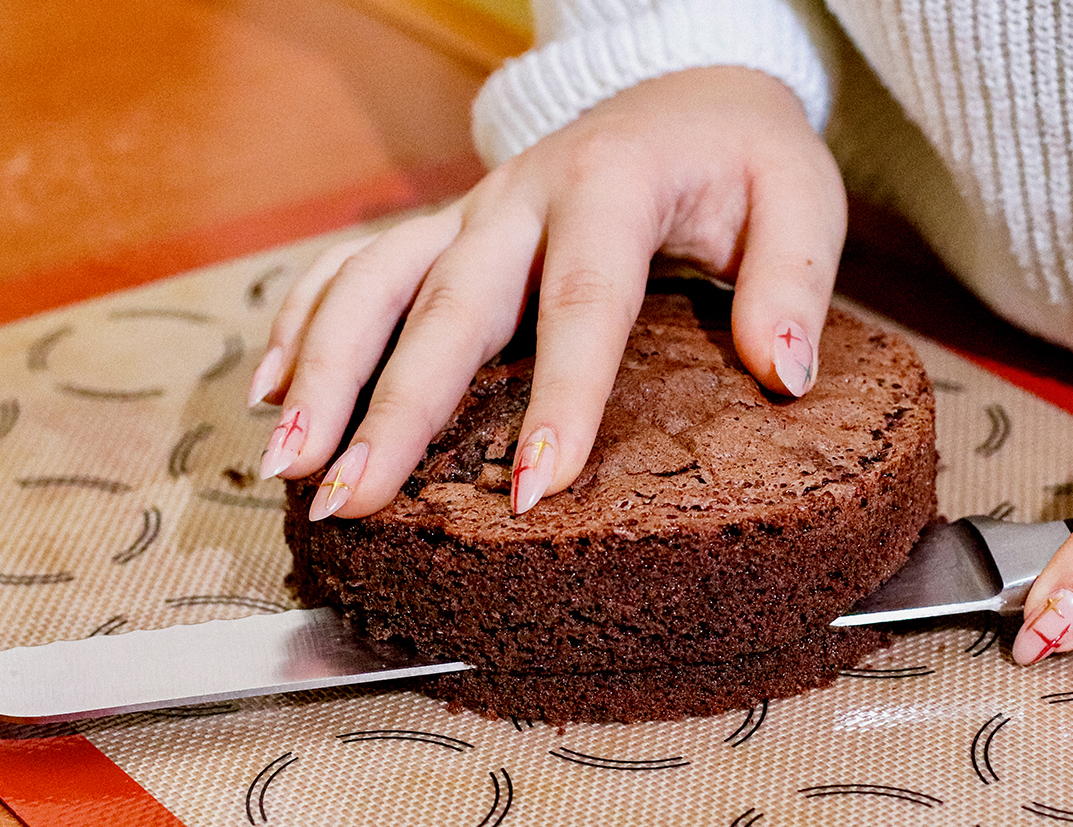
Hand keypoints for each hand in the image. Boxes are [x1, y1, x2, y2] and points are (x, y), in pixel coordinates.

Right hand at [247, 65, 845, 518]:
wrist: (682, 85)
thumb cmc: (739, 153)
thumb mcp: (798, 195)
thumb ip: (794, 279)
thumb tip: (785, 376)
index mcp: (612, 187)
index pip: (583, 301)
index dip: (558, 397)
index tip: (537, 487)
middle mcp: (522, 197)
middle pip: (445, 304)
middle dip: (393, 407)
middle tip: (350, 496)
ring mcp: (471, 211)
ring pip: (374, 282)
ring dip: (322, 371)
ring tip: (286, 461)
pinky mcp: (445, 227)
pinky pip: (355, 266)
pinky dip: (306, 322)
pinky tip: (274, 388)